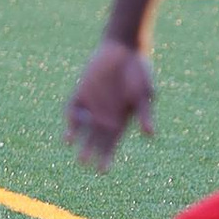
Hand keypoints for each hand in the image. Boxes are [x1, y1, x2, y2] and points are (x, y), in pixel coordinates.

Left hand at [68, 40, 155, 169]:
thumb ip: (144, 114)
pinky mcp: (80, 93)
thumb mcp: (144, 94)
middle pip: (94, 140)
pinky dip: (70, 122)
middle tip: (85, 162)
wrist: (124, 47)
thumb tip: (150, 135)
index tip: (103, 170)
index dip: (107, 158)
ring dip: (77, 139)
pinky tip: (68, 134)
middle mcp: (104, 116)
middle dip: (90, 152)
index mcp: (120, 120)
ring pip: (81, 128)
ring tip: (74, 147)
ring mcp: (91, 105)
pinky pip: (72, 110)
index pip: (111, 144)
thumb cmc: (139, 72)